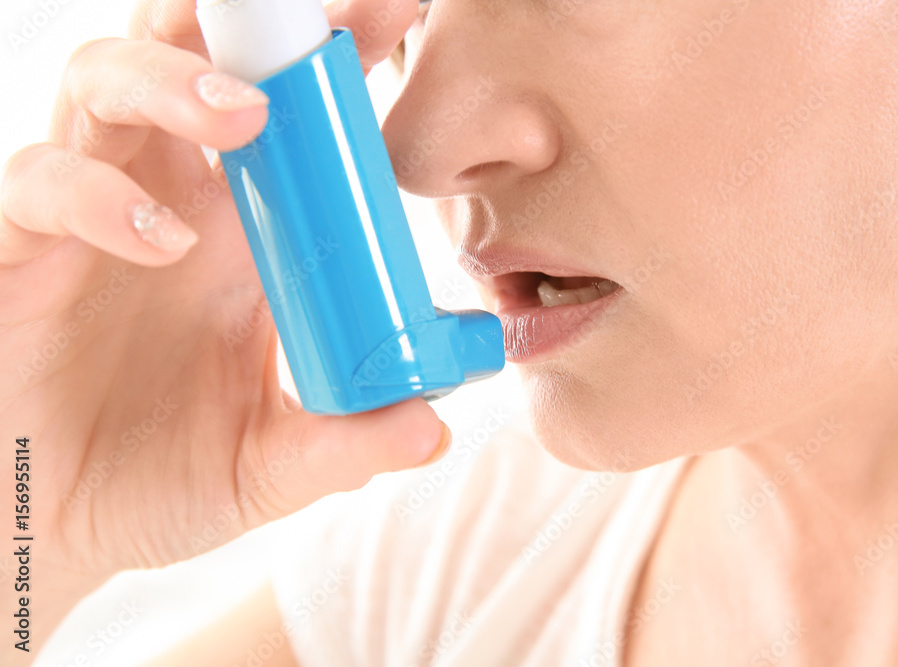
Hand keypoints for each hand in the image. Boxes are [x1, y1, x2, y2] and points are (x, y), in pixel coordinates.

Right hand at [0, 0, 437, 653]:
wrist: (50, 526)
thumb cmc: (159, 478)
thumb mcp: (267, 466)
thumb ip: (341, 446)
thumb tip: (434, 429)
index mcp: (244, 231)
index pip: (290, 114)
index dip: (333, 53)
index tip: (399, 16)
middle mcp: (168, 199)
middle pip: (192, 55)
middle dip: (248, 22)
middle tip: (326, 19)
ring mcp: (88, 214)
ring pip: (105, 82)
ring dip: (175, 80)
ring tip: (245, 117)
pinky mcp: (18, 250)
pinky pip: (41, 182)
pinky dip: (99, 195)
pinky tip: (161, 242)